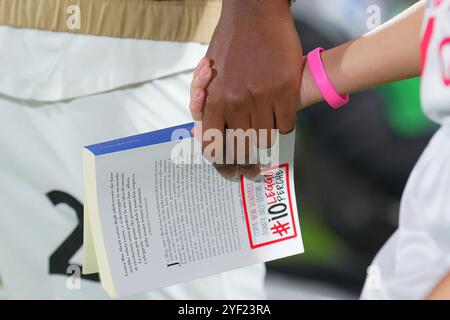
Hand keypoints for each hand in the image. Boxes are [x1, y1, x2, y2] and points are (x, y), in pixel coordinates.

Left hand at [200, 0, 304, 178]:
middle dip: (245, 166)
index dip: (221, 164)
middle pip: (240, 148)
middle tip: (251, 173)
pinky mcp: (284, 91)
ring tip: (265, 141)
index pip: (213, 145)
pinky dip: (283, 127)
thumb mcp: (208, 72)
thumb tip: (205, 130)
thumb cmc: (230, 42)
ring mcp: (261, 97)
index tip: (229, 173)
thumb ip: (206, 102)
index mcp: (213, 99)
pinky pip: (285, 125)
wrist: (255, 11)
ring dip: (265, 143)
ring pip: (264, 139)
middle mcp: (235, 102)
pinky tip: (280, 120)